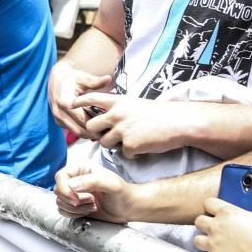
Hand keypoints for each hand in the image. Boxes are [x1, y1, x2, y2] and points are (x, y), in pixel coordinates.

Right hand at [47, 62, 112, 137]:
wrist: (55, 80)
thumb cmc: (71, 78)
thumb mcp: (83, 77)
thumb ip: (95, 81)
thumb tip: (109, 78)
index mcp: (65, 102)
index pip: (82, 119)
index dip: (97, 124)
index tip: (110, 124)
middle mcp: (59, 112)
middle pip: (80, 130)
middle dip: (95, 132)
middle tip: (110, 130)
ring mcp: (58, 118)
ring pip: (77, 132)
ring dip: (90, 133)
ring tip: (104, 129)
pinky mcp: (59, 122)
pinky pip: (73, 130)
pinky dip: (84, 130)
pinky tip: (95, 126)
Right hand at [54, 163, 139, 223]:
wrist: (128, 208)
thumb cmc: (123, 193)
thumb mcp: (111, 184)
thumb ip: (92, 181)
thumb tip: (71, 185)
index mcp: (81, 169)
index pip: (60, 176)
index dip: (64, 189)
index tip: (75, 199)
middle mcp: (75, 179)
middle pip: (58, 190)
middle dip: (73, 200)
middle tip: (91, 201)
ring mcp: (73, 193)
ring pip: (60, 202)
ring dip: (76, 208)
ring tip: (93, 205)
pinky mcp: (73, 205)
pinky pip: (63, 211)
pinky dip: (75, 214)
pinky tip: (89, 210)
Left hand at [76, 93, 190, 157]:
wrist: (180, 122)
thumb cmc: (161, 114)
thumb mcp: (136, 105)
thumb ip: (119, 110)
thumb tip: (105, 120)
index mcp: (119, 102)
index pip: (93, 98)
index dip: (80, 101)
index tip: (71, 104)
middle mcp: (117, 114)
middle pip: (91, 126)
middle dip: (97, 133)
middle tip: (110, 135)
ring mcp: (122, 130)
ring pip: (104, 143)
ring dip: (114, 145)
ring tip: (132, 140)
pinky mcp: (130, 144)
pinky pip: (123, 153)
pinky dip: (132, 153)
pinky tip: (143, 147)